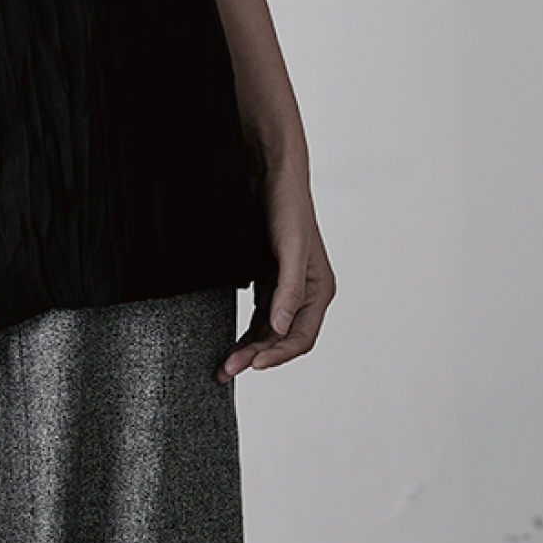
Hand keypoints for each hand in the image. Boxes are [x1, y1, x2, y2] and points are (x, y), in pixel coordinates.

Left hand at [218, 157, 335, 377]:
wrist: (269, 172)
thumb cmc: (288, 208)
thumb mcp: (291, 249)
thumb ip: (289, 290)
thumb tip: (281, 330)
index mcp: (319, 291)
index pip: (301, 338)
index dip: (278, 355)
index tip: (252, 364)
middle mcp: (304, 294)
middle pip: (281, 338)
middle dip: (256, 356)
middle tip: (226, 370)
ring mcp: (284, 287)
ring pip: (267, 331)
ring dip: (248, 348)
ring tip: (223, 366)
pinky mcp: (266, 278)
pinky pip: (258, 315)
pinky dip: (246, 331)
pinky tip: (230, 341)